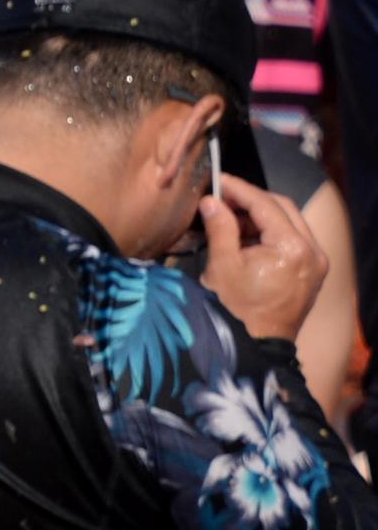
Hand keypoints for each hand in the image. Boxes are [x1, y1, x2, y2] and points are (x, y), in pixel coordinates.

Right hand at [199, 175, 329, 341]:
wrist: (255, 349)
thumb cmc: (235, 310)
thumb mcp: (221, 266)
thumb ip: (220, 228)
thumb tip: (212, 202)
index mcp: (293, 248)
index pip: (266, 205)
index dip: (240, 189)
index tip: (219, 180)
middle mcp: (313, 252)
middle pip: (284, 209)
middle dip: (252, 201)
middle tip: (223, 198)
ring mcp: (317, 263)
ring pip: (290, 224)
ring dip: (262, 217)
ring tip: (231, 220)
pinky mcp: (313, 273)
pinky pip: (294, 242)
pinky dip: (271, 235)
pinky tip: (247, 239)